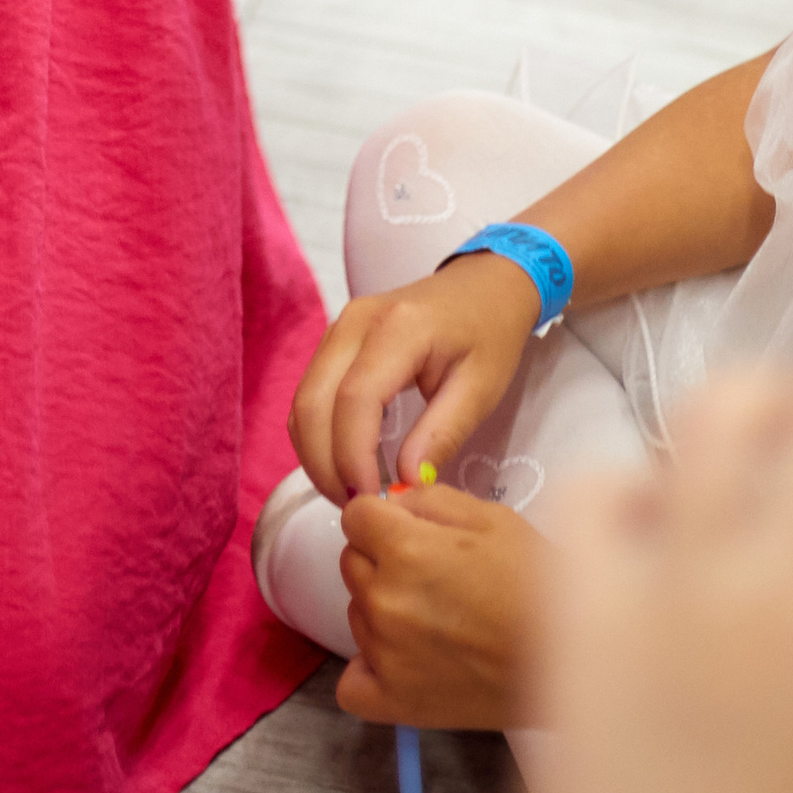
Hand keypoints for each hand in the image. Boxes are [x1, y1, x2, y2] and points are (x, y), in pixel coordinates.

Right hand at [291, 255, 539, 502]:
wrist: (485, 285)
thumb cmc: (490, 333)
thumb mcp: (481, 388)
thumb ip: (441, 434)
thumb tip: (406, 485)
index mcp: (396, 328)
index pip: (354, 400)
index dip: (354, 457)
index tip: (374, 501)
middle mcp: (353, 322)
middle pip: (312, 403)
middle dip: (326, 466)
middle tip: (360, 508)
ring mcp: (337, 327)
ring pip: (302, 402)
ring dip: (317, 455)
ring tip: (355, 492)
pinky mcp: (334, 340)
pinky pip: (310, 394)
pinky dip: (319, 436)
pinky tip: (348, 463)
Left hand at [337, 484, 539, 726]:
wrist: (574, 660)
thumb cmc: (539, 582)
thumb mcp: (491, 517)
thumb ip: (428, 500)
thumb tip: (390, 504)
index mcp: (404, 549)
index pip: (356, 516)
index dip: (383, 518)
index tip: (410, 531)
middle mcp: (385, 601)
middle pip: (353, 562)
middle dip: (382, 559)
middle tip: (434, 577)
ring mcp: (385, 655)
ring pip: (356, 612)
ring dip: (382, 610)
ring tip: (437, 619)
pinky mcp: (395, 702)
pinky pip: (352, 685)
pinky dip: (369, 671)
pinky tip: (403, 661)